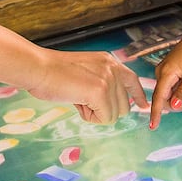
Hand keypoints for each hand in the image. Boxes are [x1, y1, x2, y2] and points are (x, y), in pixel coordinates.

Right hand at [29, 48, 147, 124]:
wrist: (38, 68)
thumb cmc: (52, 74)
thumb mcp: (84, 73)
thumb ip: (99, 83)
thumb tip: (111, 105)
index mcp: (109, 61)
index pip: (132, 80)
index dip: (137, 96)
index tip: (143, 106)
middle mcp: (113, 68)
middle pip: (125, 106)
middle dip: (105, 110)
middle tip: (82, 100)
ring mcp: (108, 79)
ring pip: (115, 115)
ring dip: (95, 114)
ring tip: (77, 98)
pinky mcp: (101, 92)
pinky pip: (105, 119)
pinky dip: (90, 117)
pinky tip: (77, 103)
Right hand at [149, 20, 181, 129]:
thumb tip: (174, 106)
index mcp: (167, 73)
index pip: (159, 98)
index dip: (155, 114)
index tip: (153, 127)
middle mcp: (163, 72)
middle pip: (167, 98)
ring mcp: (168, 71)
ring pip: (174, 92)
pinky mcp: (173, 70)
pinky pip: (178, 85)